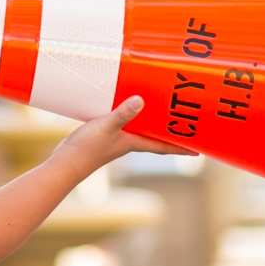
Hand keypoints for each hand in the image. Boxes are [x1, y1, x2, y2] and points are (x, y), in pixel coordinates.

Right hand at [54, 96, 193, 174]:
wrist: (64, 164)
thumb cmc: (86, 149)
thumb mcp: (105, 127)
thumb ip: (123, 114)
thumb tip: (142, 101)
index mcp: (134, 143)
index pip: (164, 146)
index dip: (182, 147)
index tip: (200, 150)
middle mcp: (128, 142)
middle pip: (156, 138)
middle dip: (171, 134)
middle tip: (187, 127)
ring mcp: (116, 140)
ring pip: (141, 131)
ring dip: (153, 124)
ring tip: (164, 114)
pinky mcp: (104, 135)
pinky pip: (125, 125)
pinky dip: (131, 118)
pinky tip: (128, 108)